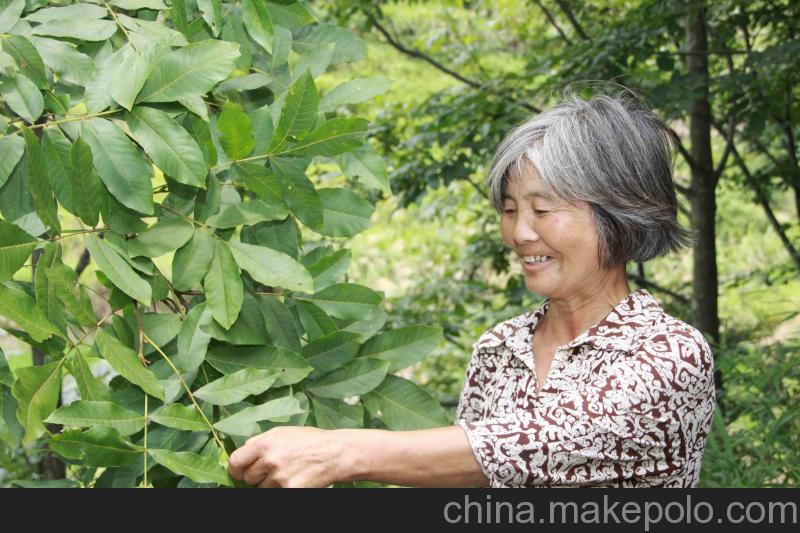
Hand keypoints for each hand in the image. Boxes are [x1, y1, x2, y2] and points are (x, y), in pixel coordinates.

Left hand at [227, 426, 344, 487]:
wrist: (334, 453)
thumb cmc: (309, 440)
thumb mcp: (282, 432)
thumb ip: (260, 441)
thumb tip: (242, 452)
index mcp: (265, 444)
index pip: (235, 462)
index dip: (235, 469)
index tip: (239, 472)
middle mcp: (270, 460)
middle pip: (248, 478)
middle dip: (257, 476)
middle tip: (272, 469)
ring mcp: (279, 478)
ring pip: (262, 488)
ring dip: (270, 484)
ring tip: (287, 472)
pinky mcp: (289, 490)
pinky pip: (275, 494)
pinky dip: (282, 489)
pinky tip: (293, 479)